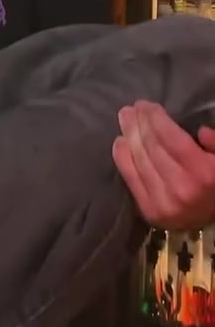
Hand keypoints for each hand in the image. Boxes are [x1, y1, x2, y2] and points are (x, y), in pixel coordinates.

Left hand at [112, 101, 214, 229]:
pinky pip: (131, 178)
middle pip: (152, 146)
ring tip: (125, 117)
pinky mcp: (150, 211)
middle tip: (132, 108)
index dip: (156, 118)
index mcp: (204, 173)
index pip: (171, 138)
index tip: (146, 104)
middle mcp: (182, 187)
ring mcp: (163, 202)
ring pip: (140, 159)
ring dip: (129, 134)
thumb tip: (201, 132)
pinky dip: (122, 157)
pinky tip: (119, 141)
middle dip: (140, 123)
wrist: (212, 222)